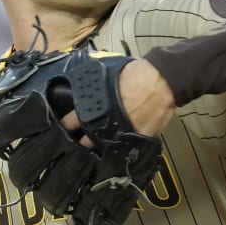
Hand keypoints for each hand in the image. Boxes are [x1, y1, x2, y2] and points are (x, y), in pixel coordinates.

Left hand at [60, 58, 174, 141]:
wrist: (160, 81)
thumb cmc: (135, 73)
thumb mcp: (105, 72)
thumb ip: (94, 83)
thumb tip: (87, 82)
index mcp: (92, 107)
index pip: (70, 122)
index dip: (66, 126)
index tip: (65, 128)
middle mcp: (103, 124)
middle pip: (84, 142)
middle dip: (80, 143)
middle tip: (79, 142)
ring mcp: (119, 135)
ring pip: (103, 151)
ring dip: (99, 149)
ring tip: (97, 150)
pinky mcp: (137, 141)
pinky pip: (125, 151)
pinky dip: (121, 150)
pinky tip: (118, 151)